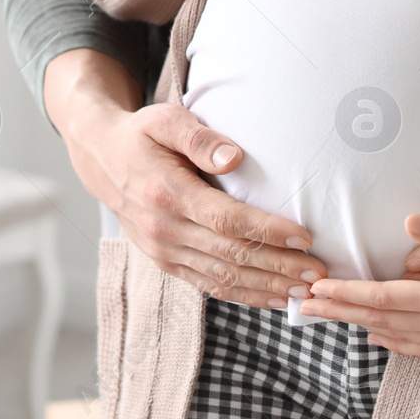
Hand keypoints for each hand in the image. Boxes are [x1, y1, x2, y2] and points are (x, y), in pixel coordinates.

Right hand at [46, 50, 326, 308]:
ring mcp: (162, 251)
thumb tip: (234, 158)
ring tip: (304, 290)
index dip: (267, 232)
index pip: (226, 220)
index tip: (305, 236)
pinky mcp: (165, 262)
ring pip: (222, 277)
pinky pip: (207, 285)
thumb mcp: (165, 120)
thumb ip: (199, 138)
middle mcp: (163, 229)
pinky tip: (272, 298)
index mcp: (167, 193)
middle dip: (278, 266)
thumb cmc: (141, 134)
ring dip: (266, 287)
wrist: (101, 158)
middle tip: (318, 272)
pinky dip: (242, 295)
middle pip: (231, 255)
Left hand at [303, 215, 419, 359]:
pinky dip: (393, 342)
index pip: (384, 298)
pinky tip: (382, 338)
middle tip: (303, 308)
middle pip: (380, 321)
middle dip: (340, 313)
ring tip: (332, 320)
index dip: (347, 294)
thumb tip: (408, 222)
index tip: (317, 289)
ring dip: (360, 328)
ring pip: (396, 338)